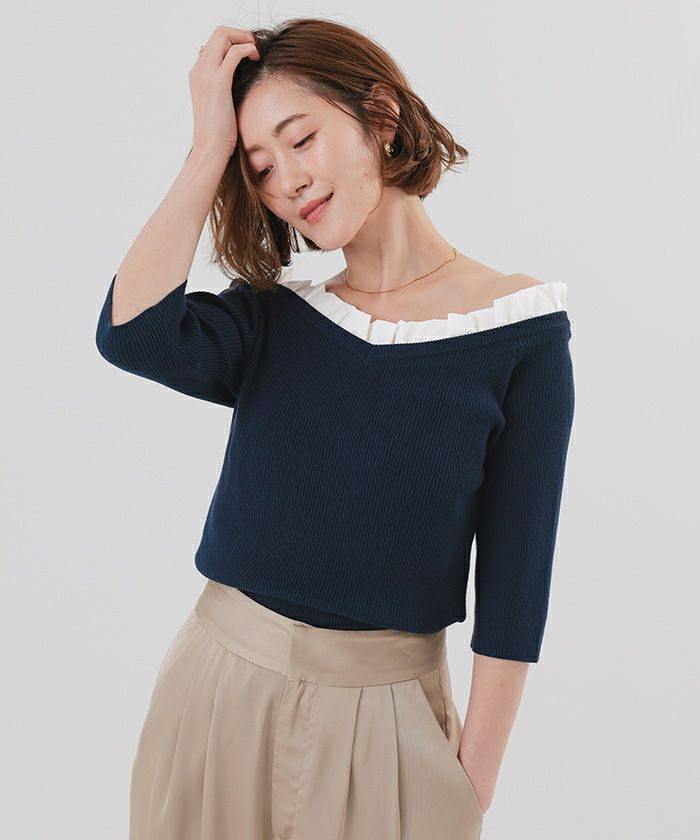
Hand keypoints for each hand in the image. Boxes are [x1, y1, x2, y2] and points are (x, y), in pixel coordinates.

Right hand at [188, 25, 259, 156]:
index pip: (213, 43)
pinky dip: (247, 48)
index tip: (247, 53)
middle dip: (240, 34)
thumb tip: (240, 86)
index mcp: (198, 74)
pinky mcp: (219, 82)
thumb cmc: (218, 134)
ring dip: (244, 38)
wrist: (210, 149)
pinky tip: (255, 59)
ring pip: (223, 35)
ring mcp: (207, 74)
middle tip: (254, 49)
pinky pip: (234, 51)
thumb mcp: (219, 106)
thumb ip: (225, 90)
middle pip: (218, 33)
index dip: (232, 41)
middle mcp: (199, 70)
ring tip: (256, 53)